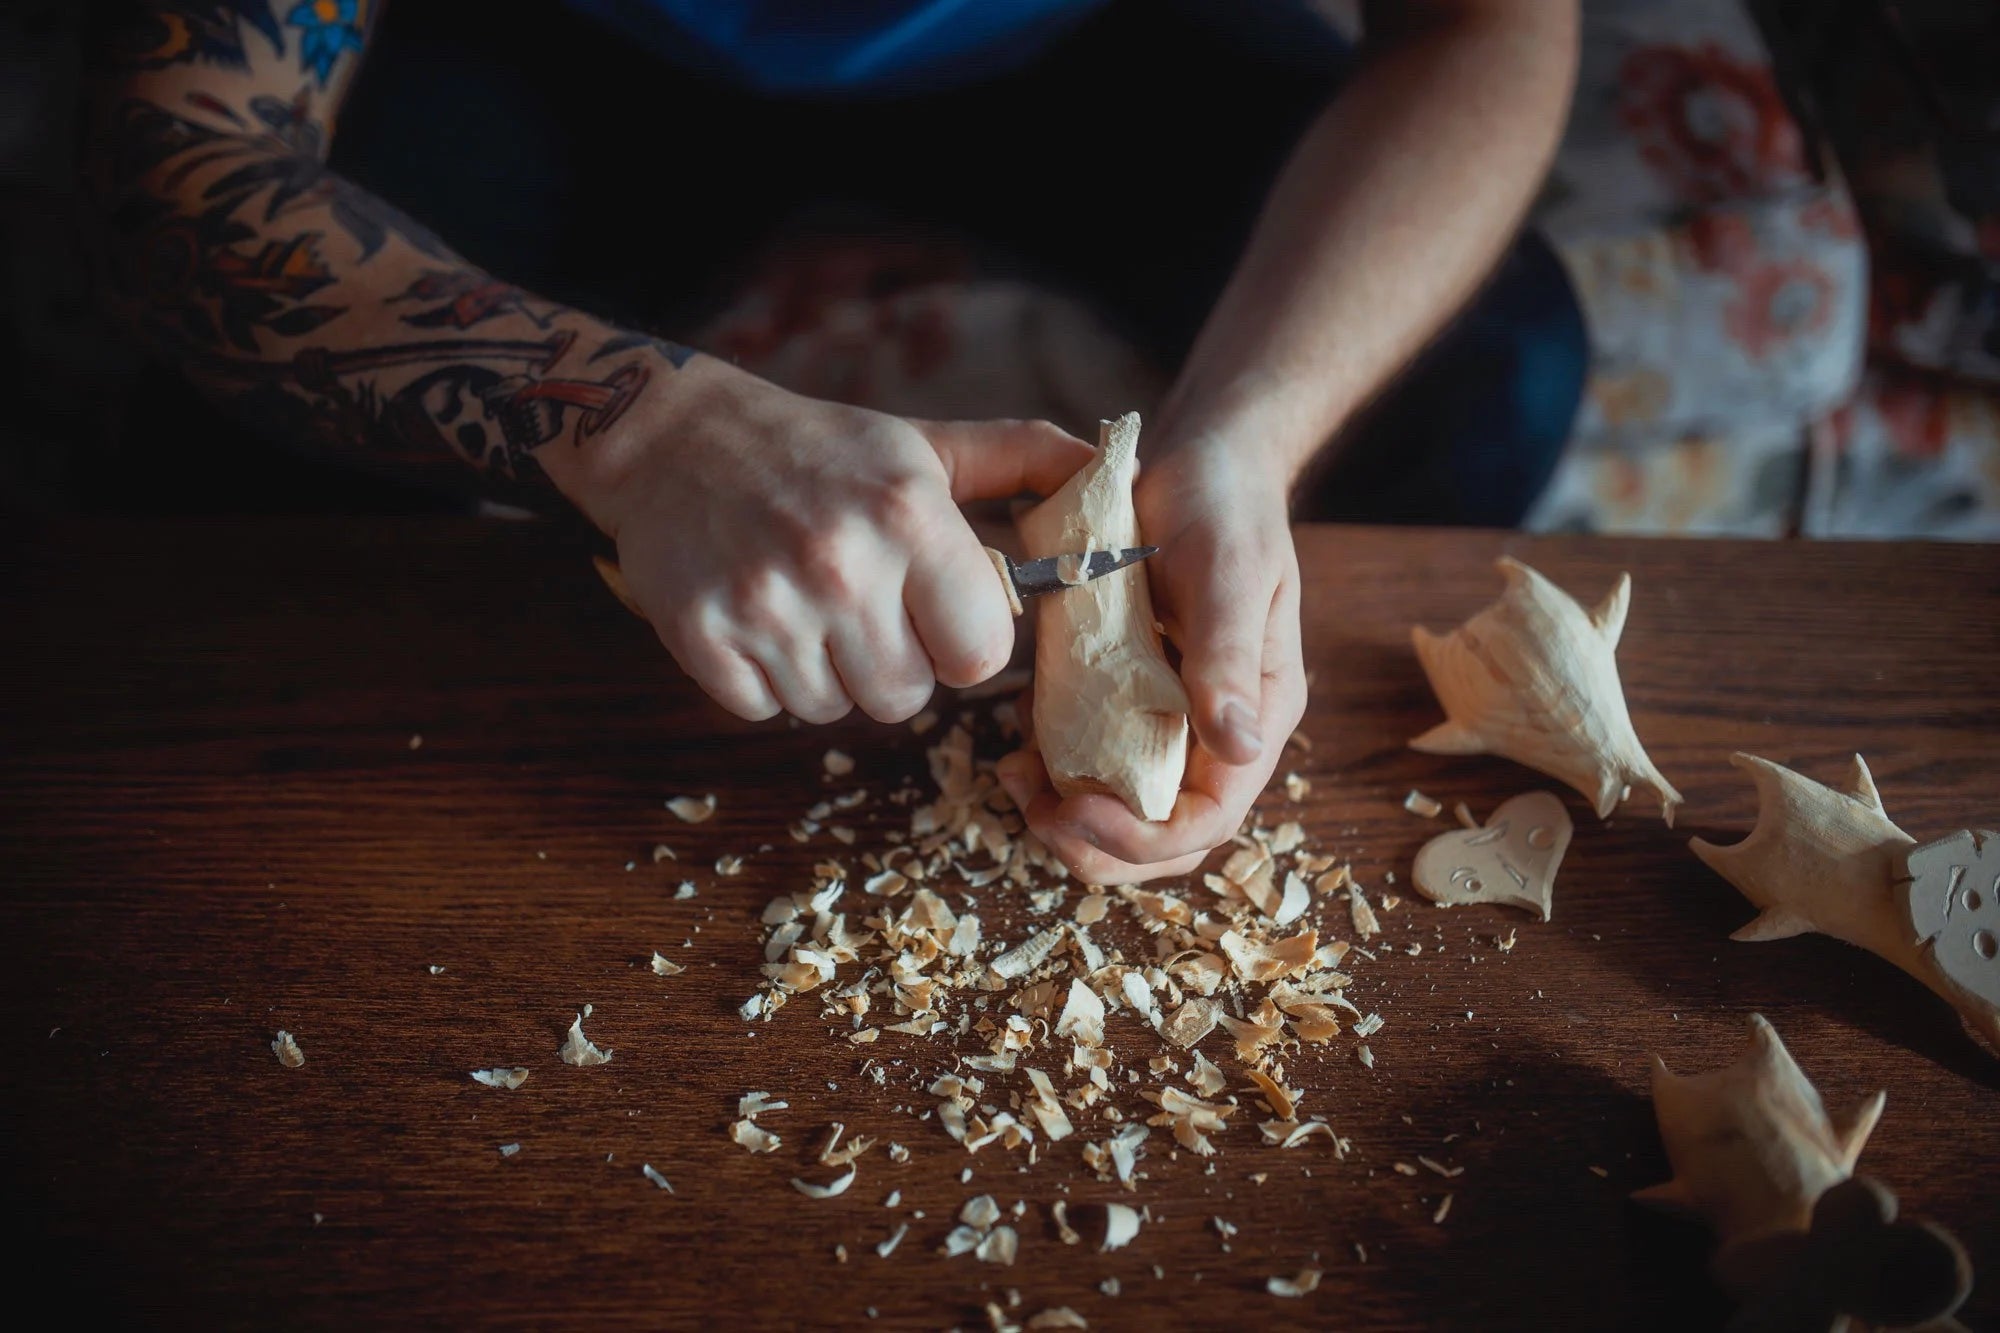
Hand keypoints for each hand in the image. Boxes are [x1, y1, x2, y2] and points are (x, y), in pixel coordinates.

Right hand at [550, 356, 1093, 722]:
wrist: (677, 439)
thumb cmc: (821, 449)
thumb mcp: (926, 444)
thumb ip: (1023, 459)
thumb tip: (1110, 466)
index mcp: (911, 518)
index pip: (980, 654)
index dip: (963, 644)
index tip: (935, 612)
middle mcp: (841, 564)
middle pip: (906, 697)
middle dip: (894, 664)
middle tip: (862, 606)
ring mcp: (766, 604)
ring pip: (834, 711)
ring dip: (828, 675)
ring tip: (808, 605)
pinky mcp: (703, 636)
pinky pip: (763, 711)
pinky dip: (764, 680)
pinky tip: (758, 618)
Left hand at [998, 439, 1306, 882]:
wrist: (1201, 463)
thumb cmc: (1226, 508)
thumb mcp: (1230, 573)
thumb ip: (1229, 658)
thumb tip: (1238, 748)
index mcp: (1256, 715)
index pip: (1207, 819)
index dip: (1141, 838)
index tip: (1075, 813)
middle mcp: (1217, 732)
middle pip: (1162, 835)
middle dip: (1094, 843)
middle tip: (1030, 807)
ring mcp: (1171, 718)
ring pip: (1122, 807)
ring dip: (1065, 812)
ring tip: (1012, 773)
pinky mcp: (1129, 697)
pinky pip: (1092, 758)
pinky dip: (1051, 764)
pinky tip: (1017, 728)